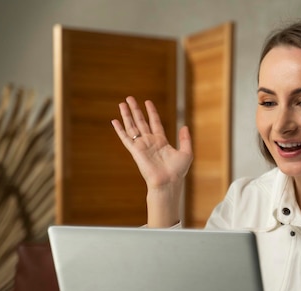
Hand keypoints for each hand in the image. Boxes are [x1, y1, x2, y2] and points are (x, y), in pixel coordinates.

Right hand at [111, 96, 192, 226]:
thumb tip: (184, 126)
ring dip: (127, 115)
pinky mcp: (135, 151)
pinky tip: (114, 121)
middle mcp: (150, 142)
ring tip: (122, 103)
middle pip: (141, 122)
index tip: (148, 102)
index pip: (155, 122)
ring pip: (132, 127)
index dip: (151, 112)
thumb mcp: (186, 153)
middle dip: (135, 110)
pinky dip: (120, 130)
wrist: (168, 182)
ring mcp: (142, 146)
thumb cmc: (177, 172)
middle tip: (129, 98)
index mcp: (161, 141)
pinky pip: (126, 138)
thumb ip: (185, 139)